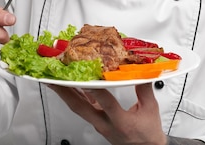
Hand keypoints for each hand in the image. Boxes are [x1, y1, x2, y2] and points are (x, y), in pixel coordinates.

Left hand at [49, 83, 167, 144]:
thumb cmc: (147, 134)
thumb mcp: (151, 110)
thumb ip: (145, 89)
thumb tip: (142, 71)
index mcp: (120, 122)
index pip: (106, 103)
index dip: (95, 90)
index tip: (87, 77)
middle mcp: (105, 124)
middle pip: (80, 108)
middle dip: (65, 92)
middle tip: (53, 79)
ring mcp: (99, 124)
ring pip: (78, 108)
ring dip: (65, 93)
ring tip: (54, 80)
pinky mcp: (97, 122)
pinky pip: (83, 107)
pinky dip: (75, 95)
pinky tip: (70, 86)